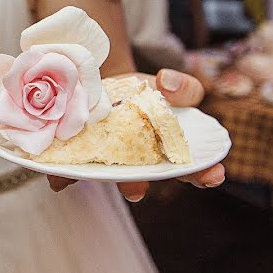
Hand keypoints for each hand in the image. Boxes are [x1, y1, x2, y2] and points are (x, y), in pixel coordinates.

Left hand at [46, 69, 224, 200]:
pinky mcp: (79, 155)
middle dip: (140, 186)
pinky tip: (58, 179)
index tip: (214, 175)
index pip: (190, 168)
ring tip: (83, 182)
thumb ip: (180, 86)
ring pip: (104, 178)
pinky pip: (72, 170)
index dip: (203, 173)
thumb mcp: (167, 84)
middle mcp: (138, 163)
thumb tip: (166, 82)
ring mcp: (108, 160)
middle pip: (140, 180)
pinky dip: (64, 175)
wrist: (105, 84)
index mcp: (166, 150)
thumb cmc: (143, 92)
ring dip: (91, 182)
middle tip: (136, 190)